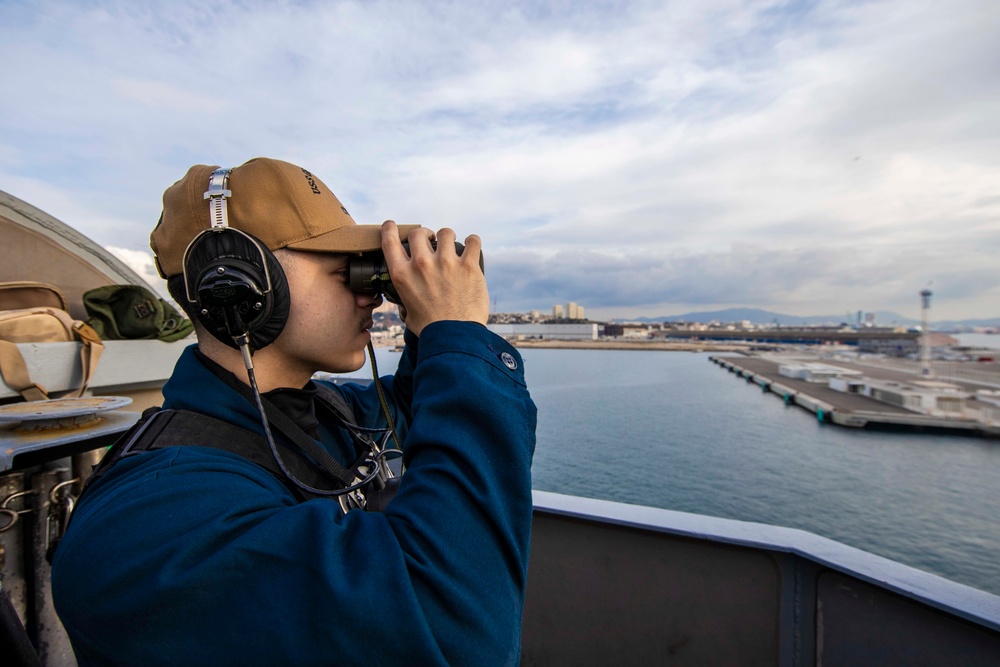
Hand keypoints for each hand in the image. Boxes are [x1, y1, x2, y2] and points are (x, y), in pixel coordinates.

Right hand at [381, 221, 488, 335]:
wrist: (454, 337)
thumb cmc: (430, 329)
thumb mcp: (408, 313)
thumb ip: (405, 302)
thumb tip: (405, 304)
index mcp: (402, 275)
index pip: (390, 241)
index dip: (390, 229)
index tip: (392, 225)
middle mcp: (421, 264)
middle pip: (419, 233)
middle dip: (424, 235)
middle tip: (431, 241)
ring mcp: (446, 263)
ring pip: (445, 233)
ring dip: (448, 237)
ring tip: (453, 246)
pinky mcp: (469, 266)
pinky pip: (472, 242)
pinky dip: (472, 241)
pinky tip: (472, 246)